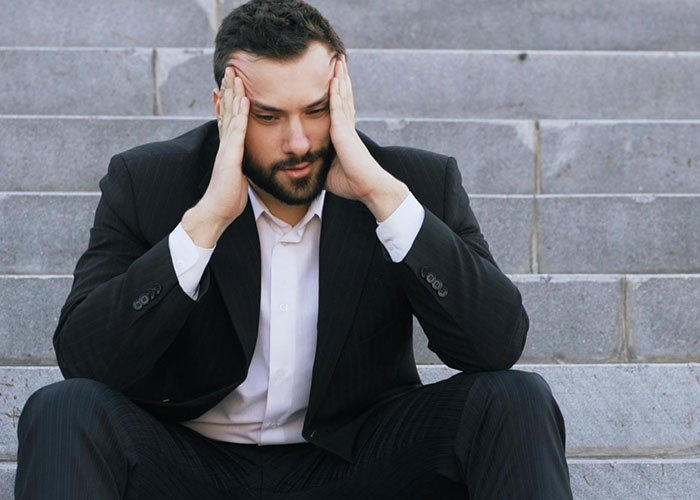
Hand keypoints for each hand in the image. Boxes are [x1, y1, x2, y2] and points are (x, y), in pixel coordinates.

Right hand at [182, 67, 249, 246]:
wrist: (216, 211)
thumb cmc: (228, 198)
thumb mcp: (238, 175)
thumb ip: (241, 164)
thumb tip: (245, 162)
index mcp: (228, 147)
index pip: (228, 117)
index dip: (229, 100)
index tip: (233, 83)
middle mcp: (225, 143)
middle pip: (225, 110)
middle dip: (228, 90)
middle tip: (230, 69)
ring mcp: (226, 148)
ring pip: (229, 115)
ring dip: (232, 94)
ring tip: (234, 75)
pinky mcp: (230, 156)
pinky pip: (236, 131)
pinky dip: (239, 114)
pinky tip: (244, 100)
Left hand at [325, 55, 408, 220]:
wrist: (369, 188)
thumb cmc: (352, 183)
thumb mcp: (329, 171)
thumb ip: (320, 164)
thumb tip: (306, 167)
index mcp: (344, 135)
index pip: (340, 108)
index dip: (338, 92)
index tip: (335, 77)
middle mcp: (347, 128)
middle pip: (344, 97)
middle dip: (341, 78)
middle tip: (338, 60)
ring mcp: (347, 129)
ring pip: (343, 98)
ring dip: (340, 78)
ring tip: (338, 61)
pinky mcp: (345, 134)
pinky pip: (339, 110)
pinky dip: (336, 94)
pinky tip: (334, 80)